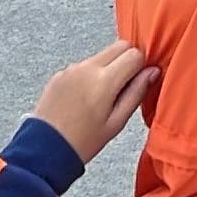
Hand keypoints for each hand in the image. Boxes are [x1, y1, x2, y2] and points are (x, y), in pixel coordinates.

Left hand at [32, 39, 154, 161]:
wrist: (44, 150)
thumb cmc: (82, 142)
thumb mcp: (116, 123)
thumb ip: (136, 93)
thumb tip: (152, 72)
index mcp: (104, 81)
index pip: (135, 54)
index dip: (141, 66)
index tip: (139, 81)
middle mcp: (87, 68)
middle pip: (119, 46)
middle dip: (127, 60)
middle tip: (125, 86)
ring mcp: (71, 69)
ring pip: (101, 55)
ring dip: (109, 67)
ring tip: (102, 98)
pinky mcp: (59, 74)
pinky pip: (83, 65)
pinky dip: (90, 74)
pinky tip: (85, 98)